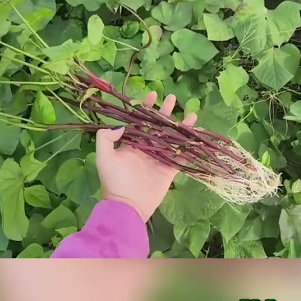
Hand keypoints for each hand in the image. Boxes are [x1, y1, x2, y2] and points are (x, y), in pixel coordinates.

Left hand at [95, 91, 196, 221]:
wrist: (127, 205)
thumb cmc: (114, 181)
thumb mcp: (104, 157)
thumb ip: (107, 138)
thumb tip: (122, 124)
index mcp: (131, 143)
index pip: (139, 121)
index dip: (146, 108)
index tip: (153, 94)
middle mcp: (146, 148)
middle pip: (158, 126)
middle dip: (165, 112)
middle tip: (173, 98)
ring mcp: (158, 159)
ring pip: (172, 138)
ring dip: (181, 126)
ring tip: (192, 114)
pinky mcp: (169, 170)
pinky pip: (180, 156)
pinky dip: (189, 147)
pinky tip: (196, 136)